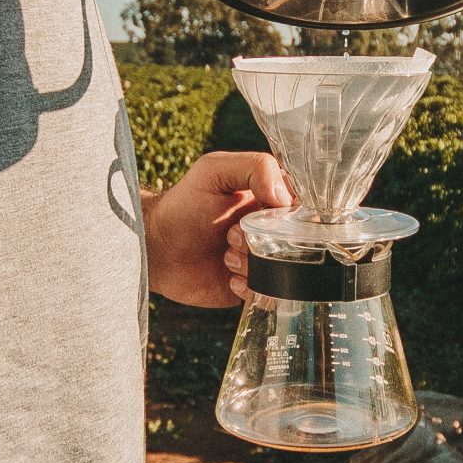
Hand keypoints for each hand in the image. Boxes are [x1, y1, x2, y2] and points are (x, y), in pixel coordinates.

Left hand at [143, 151, 293, 307]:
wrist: (154, 246)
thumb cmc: (183, 203)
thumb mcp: (214, 170)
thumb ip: (255, 168)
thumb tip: (286, 198)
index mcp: (273, 198)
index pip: (307, 206)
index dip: (293, 213)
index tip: (266, 214)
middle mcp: (275, 229)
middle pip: (300, 241)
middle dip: (269, 242)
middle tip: (232, 235)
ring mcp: (266, 259)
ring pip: (287, 269)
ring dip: (257, 265)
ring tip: (226, 256)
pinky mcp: (254, 287)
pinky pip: (272, 294)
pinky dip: (253, 287)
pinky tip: (229, 277)